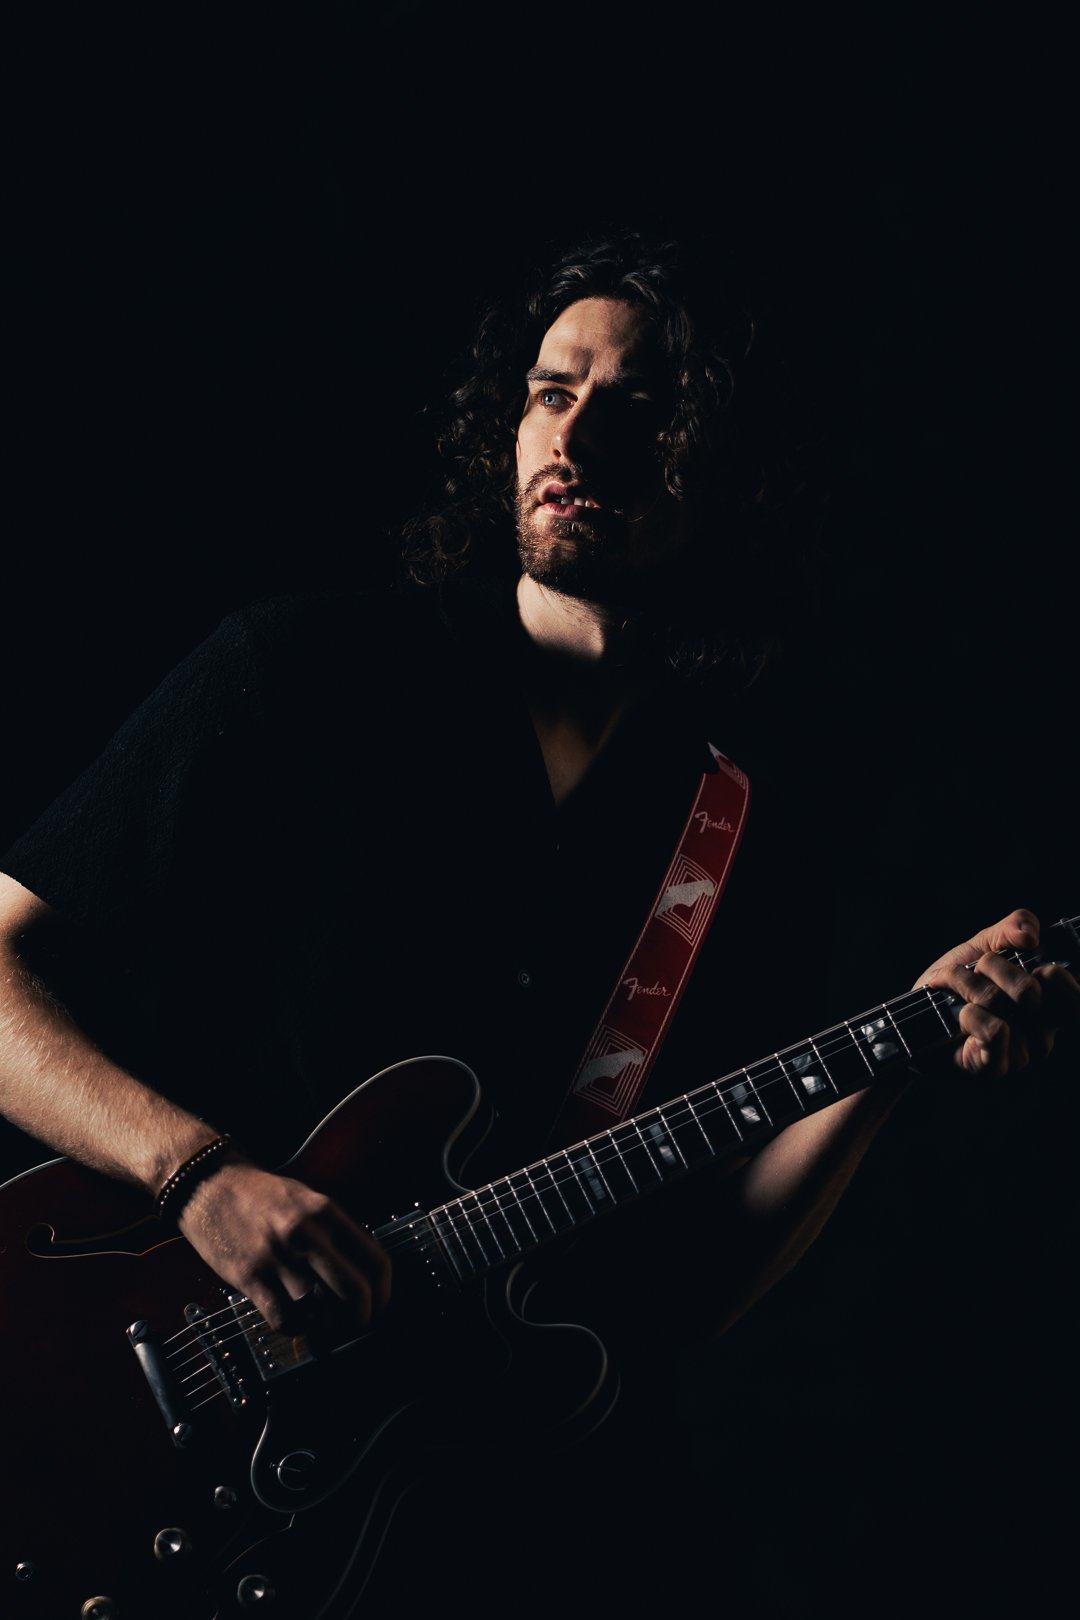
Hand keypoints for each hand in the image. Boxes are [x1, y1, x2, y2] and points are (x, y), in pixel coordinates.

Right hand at [177, 1159, 391, 1333]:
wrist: (209, 1186)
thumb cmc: (261, 1196)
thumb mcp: (307, 1200)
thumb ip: (335, 1232)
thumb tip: (362, 1274)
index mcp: (327, 1213)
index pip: (376, 1260)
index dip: (384, 1293)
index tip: (378, 1307)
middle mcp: (307, 1233)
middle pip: (355, 1290)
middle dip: (362, 1318)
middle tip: (357, 1327)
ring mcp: (278, 1255)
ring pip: (318, 1310)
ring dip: (323, 1325)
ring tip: (319, 1323)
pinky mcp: (250, 1275)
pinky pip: (283, 1318)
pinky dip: (292, 1327)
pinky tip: (290, 1318)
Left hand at [918, 908, 1078, 1077]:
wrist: (914, 1021)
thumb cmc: (955, 987)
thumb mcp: (983, 947)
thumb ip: (1012, 929)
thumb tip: (1031, 934)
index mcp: (1048, 1006)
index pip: (1074, 998)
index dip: (1056, 976)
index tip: (1030, 966)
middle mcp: (1042, 1033)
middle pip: (1029, 989)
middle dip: (990, 967)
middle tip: (973, 971)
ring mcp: (1021, 1054)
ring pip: (1001, 1003)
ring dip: (966, 985)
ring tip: (952, 990)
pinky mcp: (996, 1067)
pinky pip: (994, 1031)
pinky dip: (968, 1014)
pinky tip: (959, 1016)